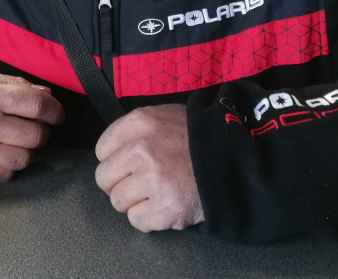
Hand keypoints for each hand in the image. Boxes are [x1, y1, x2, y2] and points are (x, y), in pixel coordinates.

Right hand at [0, 71, 64, 183]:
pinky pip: (7, 174)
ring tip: (15, 141)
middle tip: (33, 127)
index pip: (37, 106)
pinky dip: (8, 166)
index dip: (54, 111)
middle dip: (41, 131)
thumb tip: (48, 95)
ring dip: (26, 150)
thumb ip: (18, 85)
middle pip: (36, 136)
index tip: (56, 114)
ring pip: (25, 159)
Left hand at [95, 104, 203, 231]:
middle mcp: (142, 150)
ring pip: (118, 202)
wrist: (236, 160)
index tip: (129, 164)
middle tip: (142, 183)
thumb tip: (112, 152)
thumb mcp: (166, 117)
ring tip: (158, 193)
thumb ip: (137, 131)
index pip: (102, 149)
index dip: (115, 160)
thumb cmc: (197, 139)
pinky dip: (150, 219)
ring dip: (135, 202)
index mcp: (141, 123)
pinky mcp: (167, 208)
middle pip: (105, 178)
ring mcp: (154, 180)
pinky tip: (166, 205)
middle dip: (120, 183)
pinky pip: (137, 221)